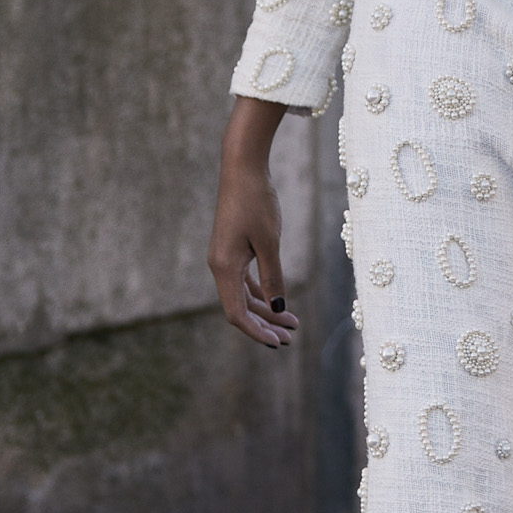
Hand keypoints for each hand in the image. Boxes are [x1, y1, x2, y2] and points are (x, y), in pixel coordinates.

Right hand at [209, 96, 299, 349]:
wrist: (242, 168)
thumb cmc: (256, 201)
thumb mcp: (270, 241)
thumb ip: (273, 277)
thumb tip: (279, 307)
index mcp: (224, 267)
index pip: (236, 313)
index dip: (256, 332)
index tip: (277, 343)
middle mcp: (220, 266)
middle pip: (240, 308)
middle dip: (265, 325)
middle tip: (290, 337)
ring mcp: (225, 257)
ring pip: (244, 295)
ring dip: (266, 309)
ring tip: (292, 322)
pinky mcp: (232, 248)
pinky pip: (244, 280)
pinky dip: (261, 292)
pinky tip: (278, 300)